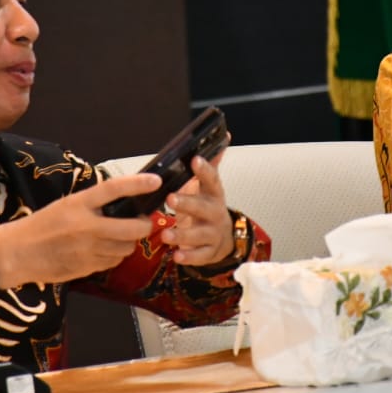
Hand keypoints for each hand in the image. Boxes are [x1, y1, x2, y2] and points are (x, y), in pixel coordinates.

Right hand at [0, 172, 162, 289]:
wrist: (18, 253)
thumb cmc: (41, 225)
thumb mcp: (65, 205)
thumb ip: (92, 204)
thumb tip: (123, 201)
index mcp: (78, 204)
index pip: (114, 188)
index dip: (138, 183)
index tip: (155, 180)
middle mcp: (87, 227)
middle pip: (133, 227)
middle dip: (144, 225)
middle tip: (143, 221)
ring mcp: (88, 250)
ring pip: (126, 248)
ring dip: (129, 242)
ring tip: (120, 236)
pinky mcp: (87, 268)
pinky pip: (113, 262)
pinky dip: (116, 255)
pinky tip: (106, 250)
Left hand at [160, 149, 234, 266]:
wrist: (222, 239)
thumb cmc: (207, 208)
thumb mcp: (208, 187)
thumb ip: (210, 165)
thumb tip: (225, 136)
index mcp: (213, 194)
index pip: (211, 179)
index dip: (205, 170)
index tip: (194, 160)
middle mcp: (215, 213)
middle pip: (204, 207)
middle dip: (188, 203)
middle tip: (171, 198)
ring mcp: (213, 234)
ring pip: (200, 234)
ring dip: (183, 234)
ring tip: (166, 234)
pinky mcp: (209, 252)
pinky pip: (200, 256)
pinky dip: (189, 256)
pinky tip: (177, 255)